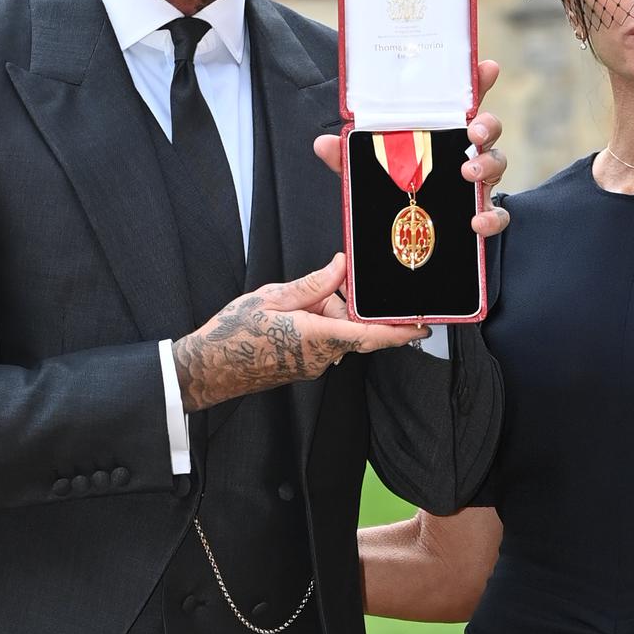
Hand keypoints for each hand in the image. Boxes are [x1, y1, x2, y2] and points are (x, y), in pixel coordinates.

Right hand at [172, 256, 430, 410]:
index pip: (371, 334)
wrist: (209, 367)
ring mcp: (313, 365)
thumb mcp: (274, 297)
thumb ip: (314, 284)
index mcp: (318, 337)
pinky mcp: (305, 366)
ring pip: (338, 333)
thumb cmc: (234, 333)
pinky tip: (294, 315)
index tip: (423, 326)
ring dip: (326, 314)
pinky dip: (317, 324)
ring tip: (294, 304)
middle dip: (345, 306)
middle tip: (322, 291)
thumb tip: (341, 267)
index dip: (400, 332)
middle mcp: (322, 357)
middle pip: (355, 328)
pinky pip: (324, 341)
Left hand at [311, 58, 510, 239]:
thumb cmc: (394, 186)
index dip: (478, 81)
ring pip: (497, 163)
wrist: (406, 232)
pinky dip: (492, 217)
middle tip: (473, 133)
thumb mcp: (368, 168)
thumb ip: (348, 154)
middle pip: (488, 128)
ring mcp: (476, 181)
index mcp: (442, 131)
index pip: (464, 99)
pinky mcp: (480, 211)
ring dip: (488, 164)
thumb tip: (323, 143)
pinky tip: (477, 221)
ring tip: (469, 173)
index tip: (487, 67)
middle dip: (487, 124)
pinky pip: (497, 214)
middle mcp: (464, 151)